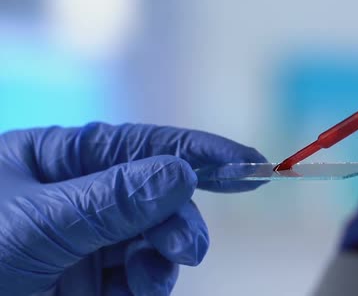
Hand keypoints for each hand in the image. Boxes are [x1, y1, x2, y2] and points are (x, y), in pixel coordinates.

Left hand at [0, 123, 265, 294]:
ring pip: (154, 240)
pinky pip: (140, 277)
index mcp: (61, 159)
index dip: (201, 152)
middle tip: (187, 248)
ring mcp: (87, 241)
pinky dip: (148, 285)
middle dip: (178, 219)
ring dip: (164, 256)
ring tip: (155, 275)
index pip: (144, 146)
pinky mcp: (91, 283)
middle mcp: (81, 196)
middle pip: (157, 196)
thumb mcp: (36, 224)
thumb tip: (181, 173)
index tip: (250, 163)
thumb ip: (111, 199)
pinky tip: (139, 290)